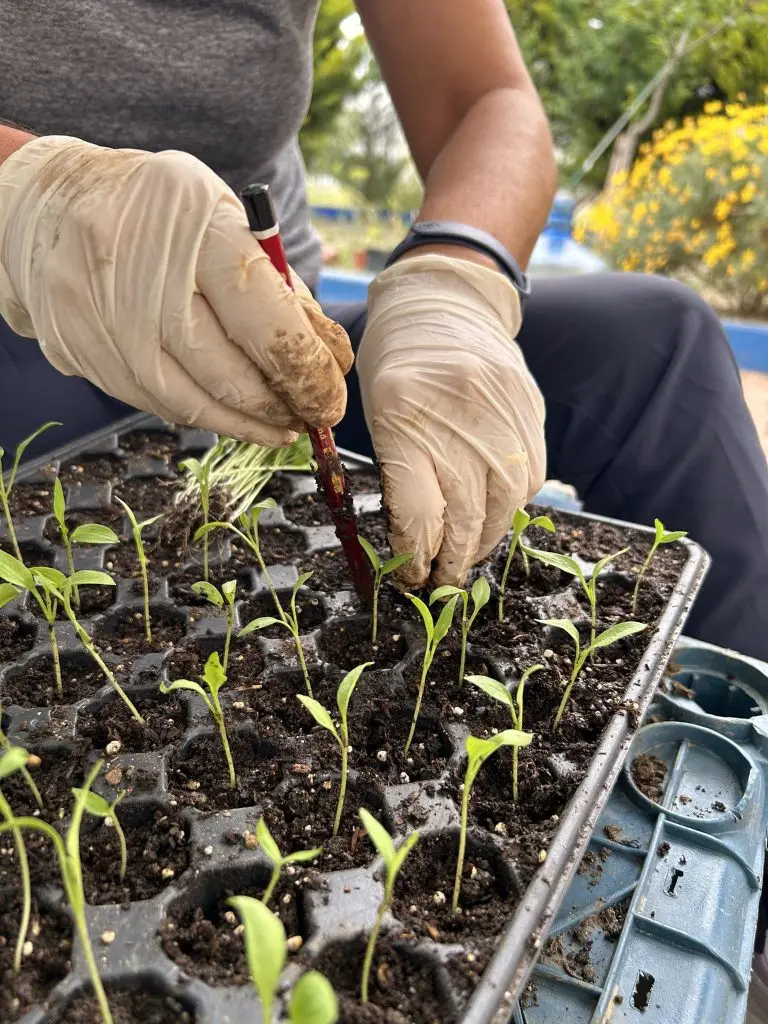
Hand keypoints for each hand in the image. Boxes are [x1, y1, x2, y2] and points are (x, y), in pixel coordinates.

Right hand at [0, 136, 351, 445]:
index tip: (330, 394)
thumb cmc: (159, 212)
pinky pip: (158, 404)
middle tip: (316, 414)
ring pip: (192, 402)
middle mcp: (141, 275)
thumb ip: (278, 287)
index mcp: (194, 228)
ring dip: (249, 424)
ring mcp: (105, 321)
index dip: (307, 371)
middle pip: (229, 372)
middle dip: (284, 404)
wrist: (49, 204)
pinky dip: (206, 415)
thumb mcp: (226, 220)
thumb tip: (328, 358)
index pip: (265, 320)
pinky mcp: (83, 355)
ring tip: (285, 425)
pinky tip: (237, 416)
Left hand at [357, 253, 545, 588]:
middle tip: (442, 583)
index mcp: (402, 416)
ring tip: (469, 556)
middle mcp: (457, 414)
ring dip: (487, 542)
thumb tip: (419, 546)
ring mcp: (501, 411)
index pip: (419, 511)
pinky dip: (512, 507)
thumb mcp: (377, 417)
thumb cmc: (397, 369)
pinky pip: (531, 478)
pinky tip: (494, 515)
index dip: (417, 556)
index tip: (412, 577)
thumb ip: (400, 477)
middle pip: (465, 515)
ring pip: (505, 504)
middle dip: (452, 561)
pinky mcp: (531, 410)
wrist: (445, 306)